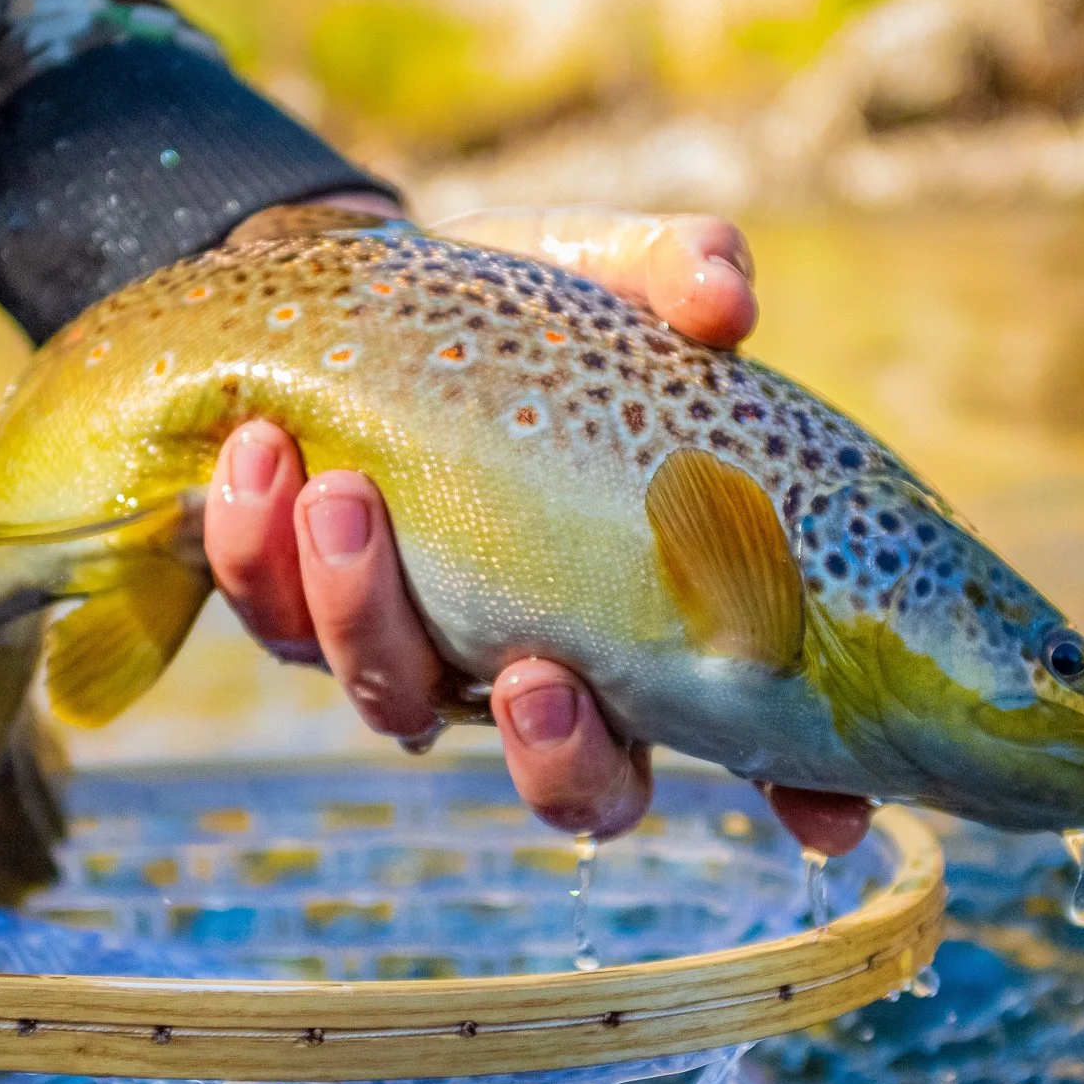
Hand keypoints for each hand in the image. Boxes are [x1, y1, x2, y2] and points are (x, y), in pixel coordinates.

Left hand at [203, 199, 875, 855]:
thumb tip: (727, 296)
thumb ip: (678, 271)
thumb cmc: (525, 306)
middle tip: (528, 671)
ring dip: (364, 612)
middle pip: (570, 785)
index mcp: (645, 614)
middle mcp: (537, 668)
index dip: (803, 794)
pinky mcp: (298, 607)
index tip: (825, 812)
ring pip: (396, 700)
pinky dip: (259, 545)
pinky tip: (262, 455)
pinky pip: (271, 613)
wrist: (362, 284)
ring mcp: (416, 651)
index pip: (747, 737)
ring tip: (345, 495)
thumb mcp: (609, 272)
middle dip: (550, 752)